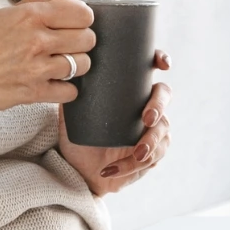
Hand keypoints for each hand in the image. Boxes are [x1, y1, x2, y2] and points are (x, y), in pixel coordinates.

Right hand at [0, 0, 94, 116]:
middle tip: (67, 44)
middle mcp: (35, 40)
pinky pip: (70, 92)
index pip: (82, 13)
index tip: (74, 23)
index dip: (82, 18)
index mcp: (30, 15)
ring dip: (76, 65)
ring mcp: (35, 68)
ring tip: (60, 63)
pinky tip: (53, 82)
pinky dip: (66, 89)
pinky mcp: (33, 93)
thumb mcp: (9, 12)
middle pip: (87, 39)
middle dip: (81, 42)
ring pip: (83, 65)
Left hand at [57, 48, 171, 196]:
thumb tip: (65, 70)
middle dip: (158, 107)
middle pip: (164, 96)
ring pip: (162, 132)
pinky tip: (113, 169)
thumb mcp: (72, 111)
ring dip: (150, 143)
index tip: (163, 65)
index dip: (161, 60)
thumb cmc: (79, 136)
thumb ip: (71, 92)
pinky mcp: (151, 155)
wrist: (79, 169)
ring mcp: (151, 130)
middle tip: (146, 118)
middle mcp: (145, 106)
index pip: (150, 68)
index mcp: (129, 89)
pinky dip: (130, 165)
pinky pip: (151, 159)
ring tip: (136, 154)